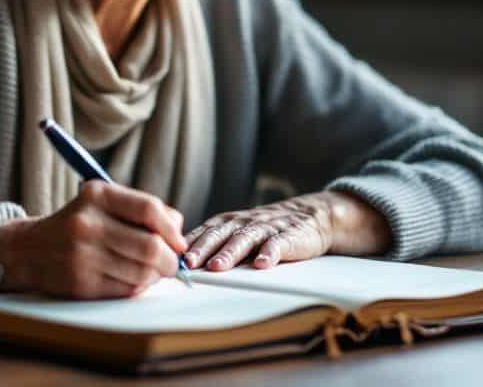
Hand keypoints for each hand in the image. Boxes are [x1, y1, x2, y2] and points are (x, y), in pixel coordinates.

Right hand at [0, 181, 186, 298]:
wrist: (30, 249)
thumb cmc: (78, 224)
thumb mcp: (103, 202)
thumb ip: (142, 210)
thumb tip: (178, 230)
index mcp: (97, 195)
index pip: (149, 209)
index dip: (172, 229)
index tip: (179, 242)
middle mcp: (88, 223)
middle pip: (150, 246)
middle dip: (170, 260)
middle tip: (172, 264)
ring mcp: (82, 255)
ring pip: (142, 273)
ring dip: (155, 276)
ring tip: (150, 272)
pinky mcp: (81, 283)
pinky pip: (126, 290)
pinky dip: (137, 288)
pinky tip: (131, 280)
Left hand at [183, 191, 390, 270]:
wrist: (311, 216)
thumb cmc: (266, 229)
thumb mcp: (238, 231)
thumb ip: (214, 242)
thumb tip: (180, 261)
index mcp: (229, 222)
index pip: (204, 231)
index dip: (188, 244)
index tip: (170, 256)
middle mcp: (244, 222)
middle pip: (220, 235)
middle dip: (203, 248)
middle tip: (189, 263)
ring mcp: (267, 229)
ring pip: (245, 239)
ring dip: (230, 253)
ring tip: (217, 267)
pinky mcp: (289, 237)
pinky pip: (278, 244)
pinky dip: (270, 253)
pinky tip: (262, 264)